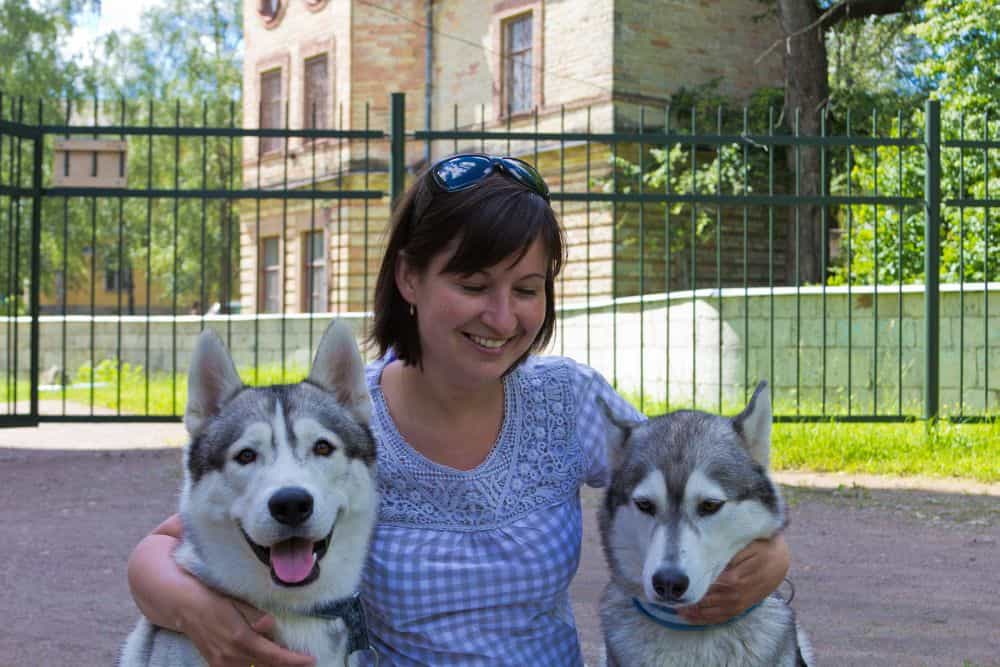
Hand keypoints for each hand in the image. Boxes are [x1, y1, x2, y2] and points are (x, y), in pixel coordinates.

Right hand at [180, 594, 315, 666]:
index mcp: (240, 638)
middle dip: (288, 666)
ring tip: (290, 661)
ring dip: (273, 666)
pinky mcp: (216, 665)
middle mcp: (231, 656)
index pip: (274, 656)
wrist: (185, 607)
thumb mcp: (237, 602)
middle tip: (306, 662)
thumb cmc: (214, 599)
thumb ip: (255, 616)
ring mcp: (222, 663)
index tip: (311, 660)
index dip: (294, 661)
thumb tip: (271, 626)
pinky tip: (267, 661)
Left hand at [677, 533, 789, 624]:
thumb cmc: (760, 547)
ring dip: (691, 612)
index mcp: (732, 579)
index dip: (687, 586)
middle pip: (704, 600)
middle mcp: (734, 595)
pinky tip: (689, 617)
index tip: (671, 584)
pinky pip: (720, 617)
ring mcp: (737, 604)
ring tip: (674, 607)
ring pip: (710, 612)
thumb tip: (703, 552)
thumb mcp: (744, 544)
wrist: (780, 561)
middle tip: (666, 596)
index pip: (704, 586)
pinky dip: (704, 619)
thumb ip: (724, 550)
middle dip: (685, 600)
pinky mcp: (740, 608)